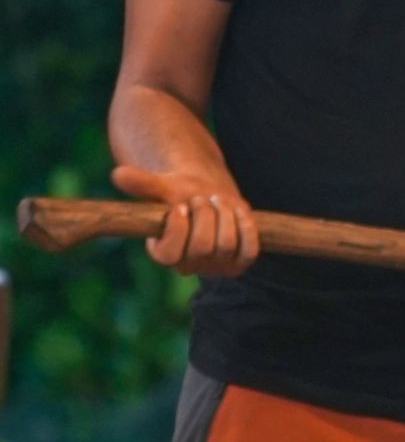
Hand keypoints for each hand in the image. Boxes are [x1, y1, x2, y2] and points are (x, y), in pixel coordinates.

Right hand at [111, 163, 259, 276]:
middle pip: (201, 246)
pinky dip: (246, 227)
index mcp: (164, 252)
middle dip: (204, 214)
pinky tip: (238, 211)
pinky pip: (248, 251)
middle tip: (202, 198)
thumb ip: (142, 183)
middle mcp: (189, 265)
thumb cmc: (181, 194)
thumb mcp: (162, 186)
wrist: (211, 198)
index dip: (177, 228)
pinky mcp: (239, 262)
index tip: (180, 206)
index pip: (168, 254)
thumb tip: (118, 174)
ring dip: (225, 215)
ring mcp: (216, 267)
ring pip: (225, 245)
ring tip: (217, 202)